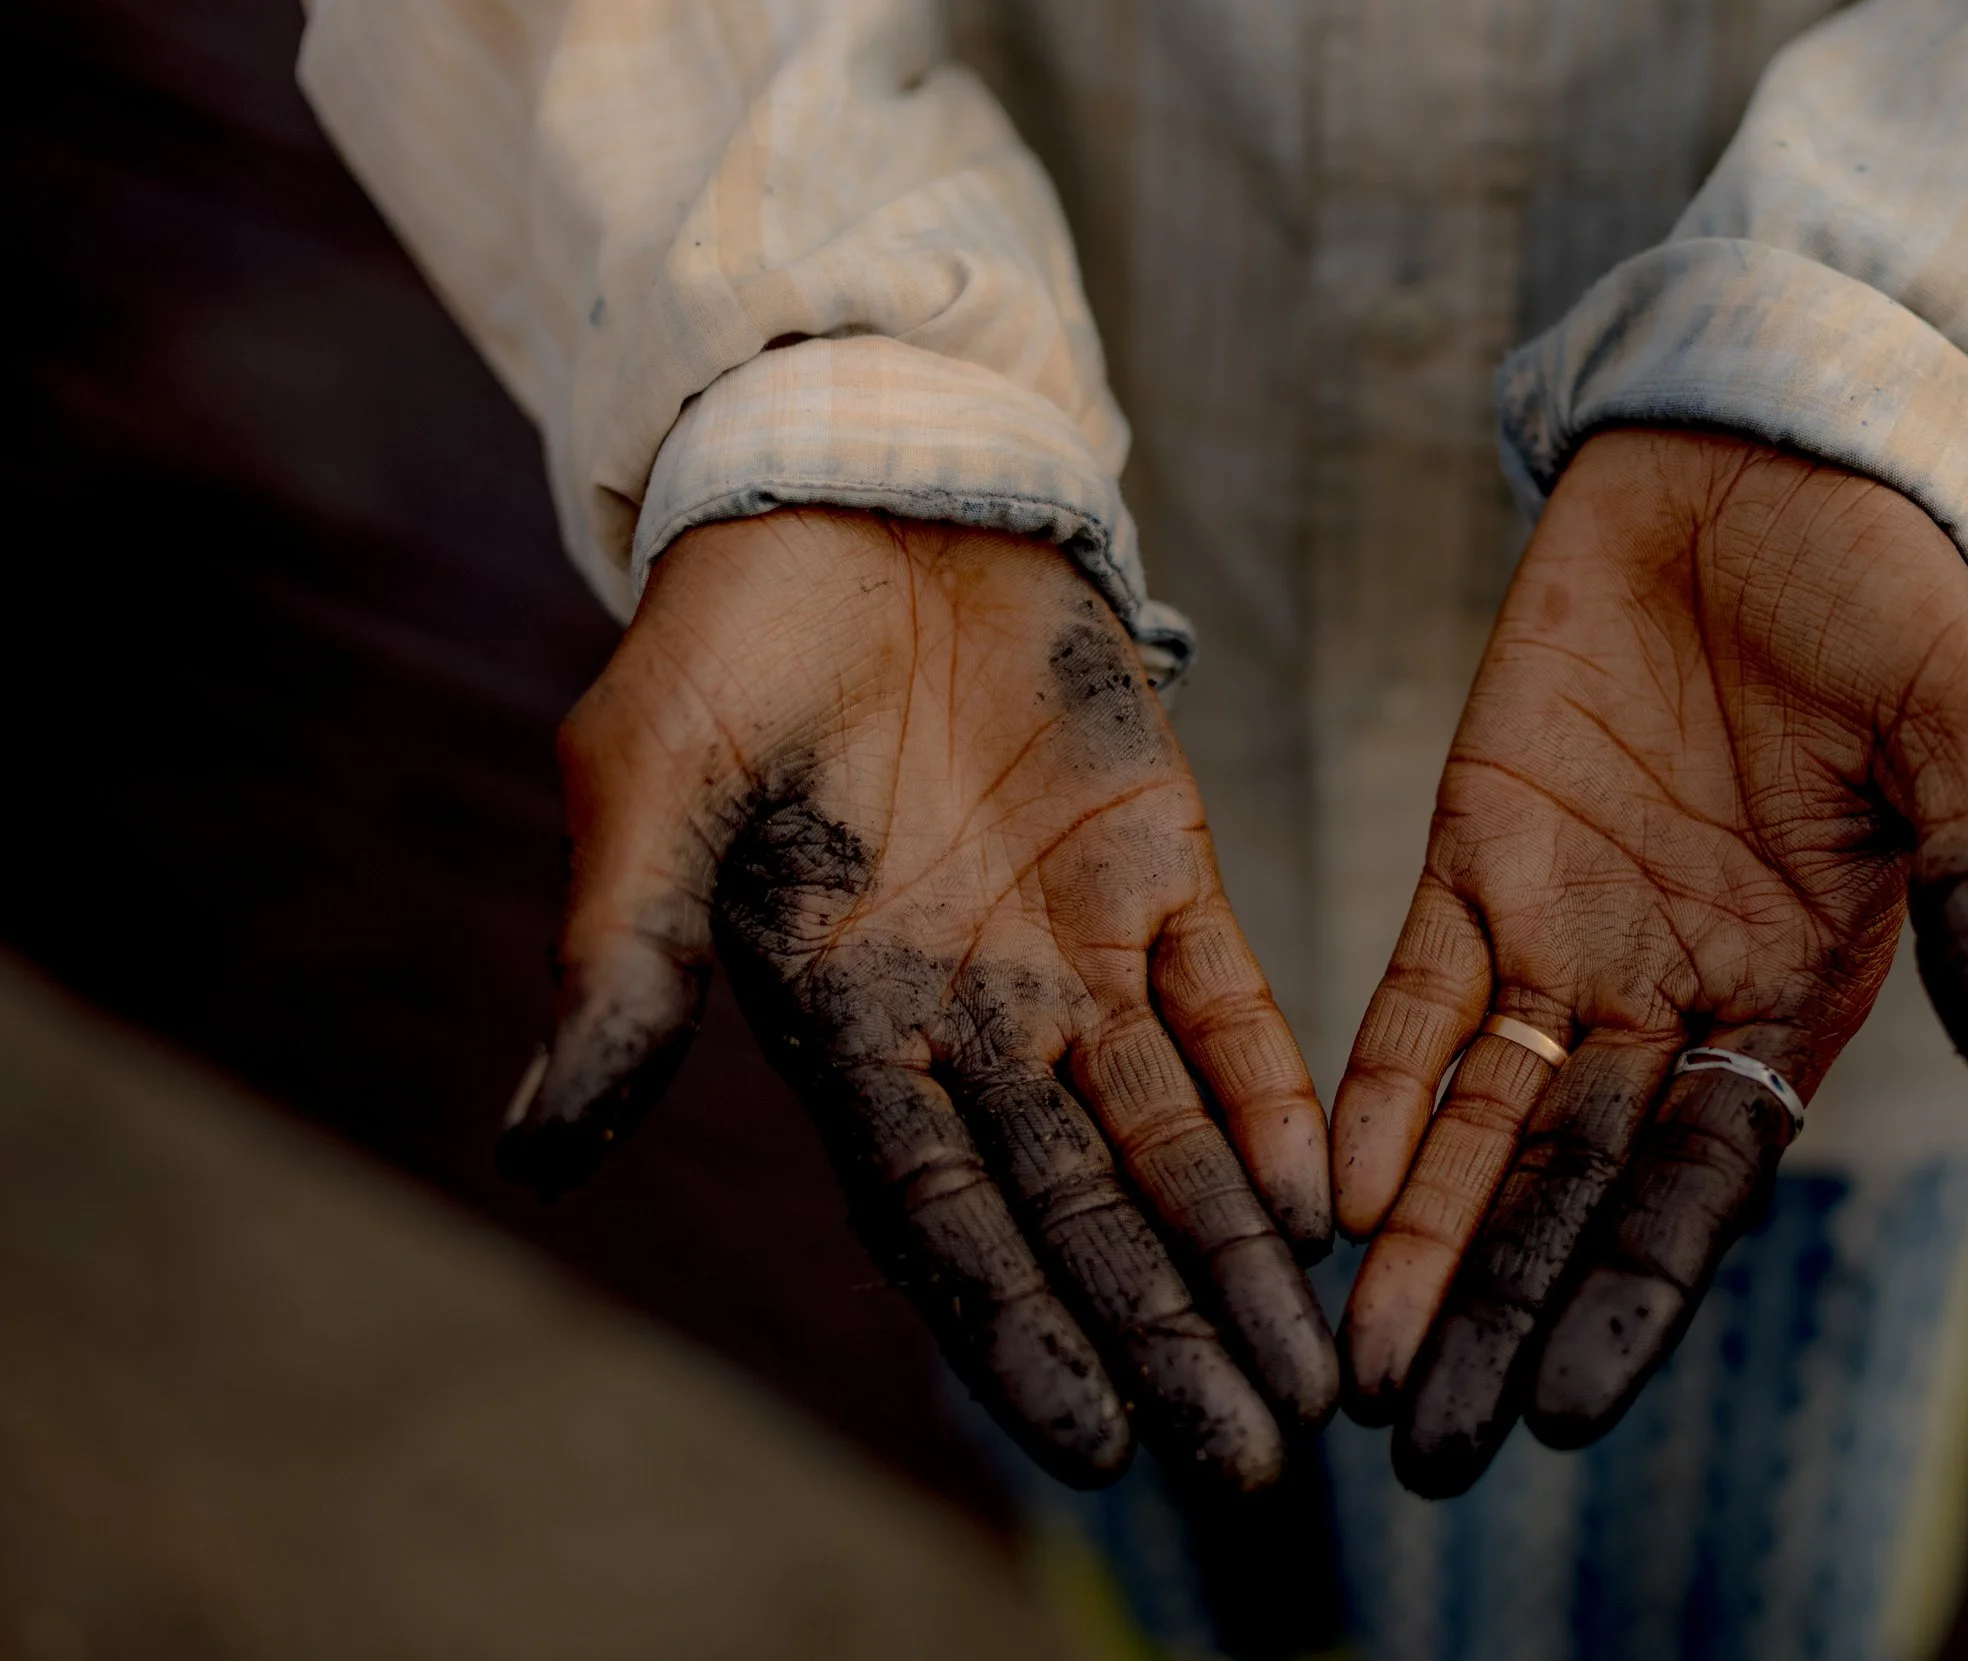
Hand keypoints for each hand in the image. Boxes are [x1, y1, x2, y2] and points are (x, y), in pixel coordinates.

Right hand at [501, 509, 1335, 1491]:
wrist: (858, 490)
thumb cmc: (732, 639)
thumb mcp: (651, 784)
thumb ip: (621, 958)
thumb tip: (539, 1150)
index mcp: (844, 1026)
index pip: (939, 1216)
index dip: (1016, 1326)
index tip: (1096, 1440)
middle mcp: (970, 1022)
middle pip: (1078, 1209)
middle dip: (1163, 1334)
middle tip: (1252, 1462)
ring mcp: (1075, 954)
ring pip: (1171, 1135)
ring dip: (1241, 1252)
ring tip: (1314, 1376)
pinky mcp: (1163, 874)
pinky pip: (1230, 1007)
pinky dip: (1276, 1096)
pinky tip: (1329, 1196)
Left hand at [1331, 429, 1967, 1495]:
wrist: (1754, 463)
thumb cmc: (1889, 594)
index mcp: (1795, 995)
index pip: (1703, 1184)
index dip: (1633, 1291)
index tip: (1568, 1408)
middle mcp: (1668, 993)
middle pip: (1569, 1186)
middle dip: (1498, 1311)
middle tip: (1426, 1447)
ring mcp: (1563, 931)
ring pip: (1476, 1119)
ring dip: (1418, 1240)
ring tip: (1358, 1365)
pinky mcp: (1472, 856)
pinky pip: (1414, 995)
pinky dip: (1368, 1087)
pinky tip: (1328, 1187)